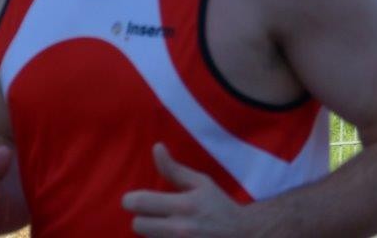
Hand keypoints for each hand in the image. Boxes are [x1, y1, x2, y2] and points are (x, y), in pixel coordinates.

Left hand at [122, 143, 245, 236]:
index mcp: (184, 205)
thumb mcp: (201, 183)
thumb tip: (156, 147)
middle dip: (141, 218)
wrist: (246, 237)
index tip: (134, 199)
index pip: (139, 203)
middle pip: (137, 225)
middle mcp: (180, 230)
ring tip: (166, 227)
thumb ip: (174, 169)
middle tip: (152, 215)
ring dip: (152, 233)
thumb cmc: (220, 207)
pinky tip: (171, 236)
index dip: (130, 200)